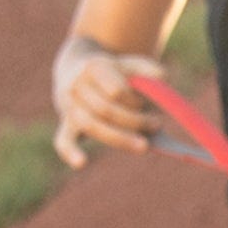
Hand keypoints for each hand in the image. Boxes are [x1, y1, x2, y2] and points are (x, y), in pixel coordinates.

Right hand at [54, 45, 163, 167]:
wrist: (76, 69)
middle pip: (106, 110)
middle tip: (157, 125)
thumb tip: (164, 79)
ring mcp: (69, 107)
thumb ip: (148, 68)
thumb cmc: (112, 71)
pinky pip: (63, 141)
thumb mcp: (128, 63)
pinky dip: (71, 153)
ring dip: (121, 138)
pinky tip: (81, 163)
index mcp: (94, 68)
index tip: (148, 104)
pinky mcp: (66, 126)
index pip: (116, 91)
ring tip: (145, 146)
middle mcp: (77, 87)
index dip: (135, 101)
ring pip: (93, 127)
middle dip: (135, 120)